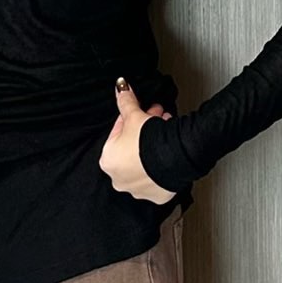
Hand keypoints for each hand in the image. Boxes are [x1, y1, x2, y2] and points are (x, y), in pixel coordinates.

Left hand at [98, 78, 178, 204]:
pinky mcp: (156, 196)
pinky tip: (168, 153)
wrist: (173, 158)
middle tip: (156, 118)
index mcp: (108, 160)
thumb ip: (125, 101)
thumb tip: (120, 86)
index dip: (131, 119)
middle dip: (143, 132)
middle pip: (131, 149)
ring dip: (152, 148)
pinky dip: (161, 166)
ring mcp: (138, 190)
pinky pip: (157, 178)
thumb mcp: (134, 115)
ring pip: (144, 164)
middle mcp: (119, 179)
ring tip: (166, 129)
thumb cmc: (149, 141)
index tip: (141, 112)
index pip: (118, 133)